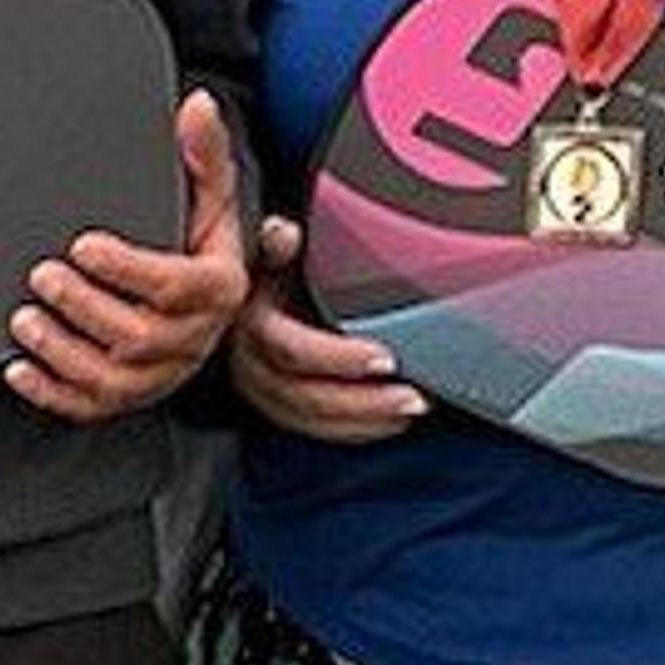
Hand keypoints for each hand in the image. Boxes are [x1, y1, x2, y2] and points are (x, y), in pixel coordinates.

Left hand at [4, 92, 249, 425]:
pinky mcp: (130, 394)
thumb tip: (199, 107)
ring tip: (26, 319)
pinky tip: (22, 368)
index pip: (176, 287)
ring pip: (111, 380)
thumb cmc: (203, 244)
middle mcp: (192, 338)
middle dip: (82, 307)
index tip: (85, 246)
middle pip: (138, 337)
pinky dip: (51, 393)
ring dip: (61, 352)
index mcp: (217, 289)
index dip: (127, 270)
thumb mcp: (212, 195)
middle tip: (44, 276)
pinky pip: (91, 407)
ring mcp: (160, 372)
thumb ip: (204, 151)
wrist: (208, 298)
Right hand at [223, 215, 427, 443]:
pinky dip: (358, 430)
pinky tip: (392, 421)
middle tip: (414, 397)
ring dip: (366, 420)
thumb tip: (284, 233)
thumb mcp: (272, 252)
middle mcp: (251, 365)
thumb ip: (277, 245)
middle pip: (306, 397)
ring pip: (313, 421)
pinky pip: (317, 430)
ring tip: (414, 407)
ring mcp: (264, 392)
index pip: (292, 351)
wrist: (251, 296)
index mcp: (251, 324)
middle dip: (363, 403)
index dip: (338, 360)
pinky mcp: (281, 408)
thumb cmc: (271, 271)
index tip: (386, 359)